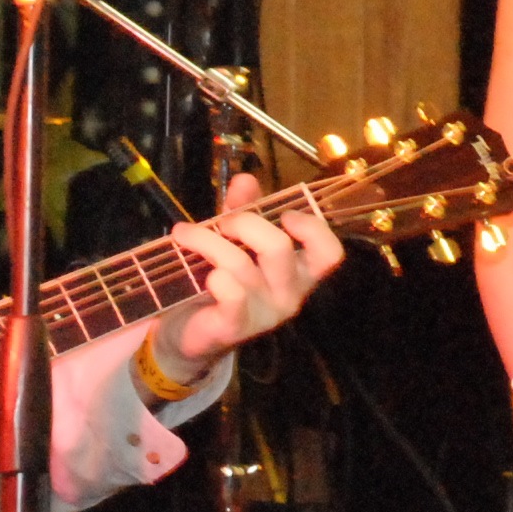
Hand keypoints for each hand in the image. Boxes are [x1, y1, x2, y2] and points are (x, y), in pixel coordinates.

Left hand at [155, 170, 344, 375]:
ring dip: (207, 241)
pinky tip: (201, 273)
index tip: (285, 214)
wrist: (190, 333)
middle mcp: (289, 295)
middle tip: (220, 221)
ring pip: (240, 264)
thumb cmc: (220, 282)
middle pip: (278, 248)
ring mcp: (264, 314)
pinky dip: (213, 276)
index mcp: (298, 272)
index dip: (313, 229)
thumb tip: (245, 178)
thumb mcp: (234, 241)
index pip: (329, 254)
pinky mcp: (235, 328)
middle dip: (244, 223)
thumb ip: (243, 210)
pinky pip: (230, 294)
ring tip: (183, 234)